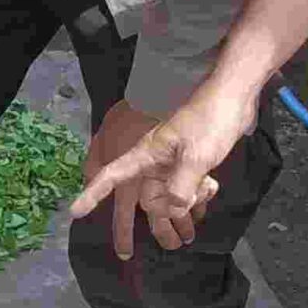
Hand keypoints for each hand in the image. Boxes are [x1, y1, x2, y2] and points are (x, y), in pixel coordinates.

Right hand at [73, 91, 248, 257]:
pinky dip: (199, 194)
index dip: (93, 194)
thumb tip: (171, 209)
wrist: (233, 96)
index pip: (112, 176)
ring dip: (190, 201)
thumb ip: (181, 186)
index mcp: (147, 154)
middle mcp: (154, 162)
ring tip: (208, 187)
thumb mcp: (196, 156)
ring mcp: (171, 164)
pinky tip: (211, 185)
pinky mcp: (187, 165)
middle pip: (149, 198)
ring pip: (170, 197)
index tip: (75, 211)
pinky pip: (185, 190)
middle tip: (190, 206)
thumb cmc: (211, 120)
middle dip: (169, 210)